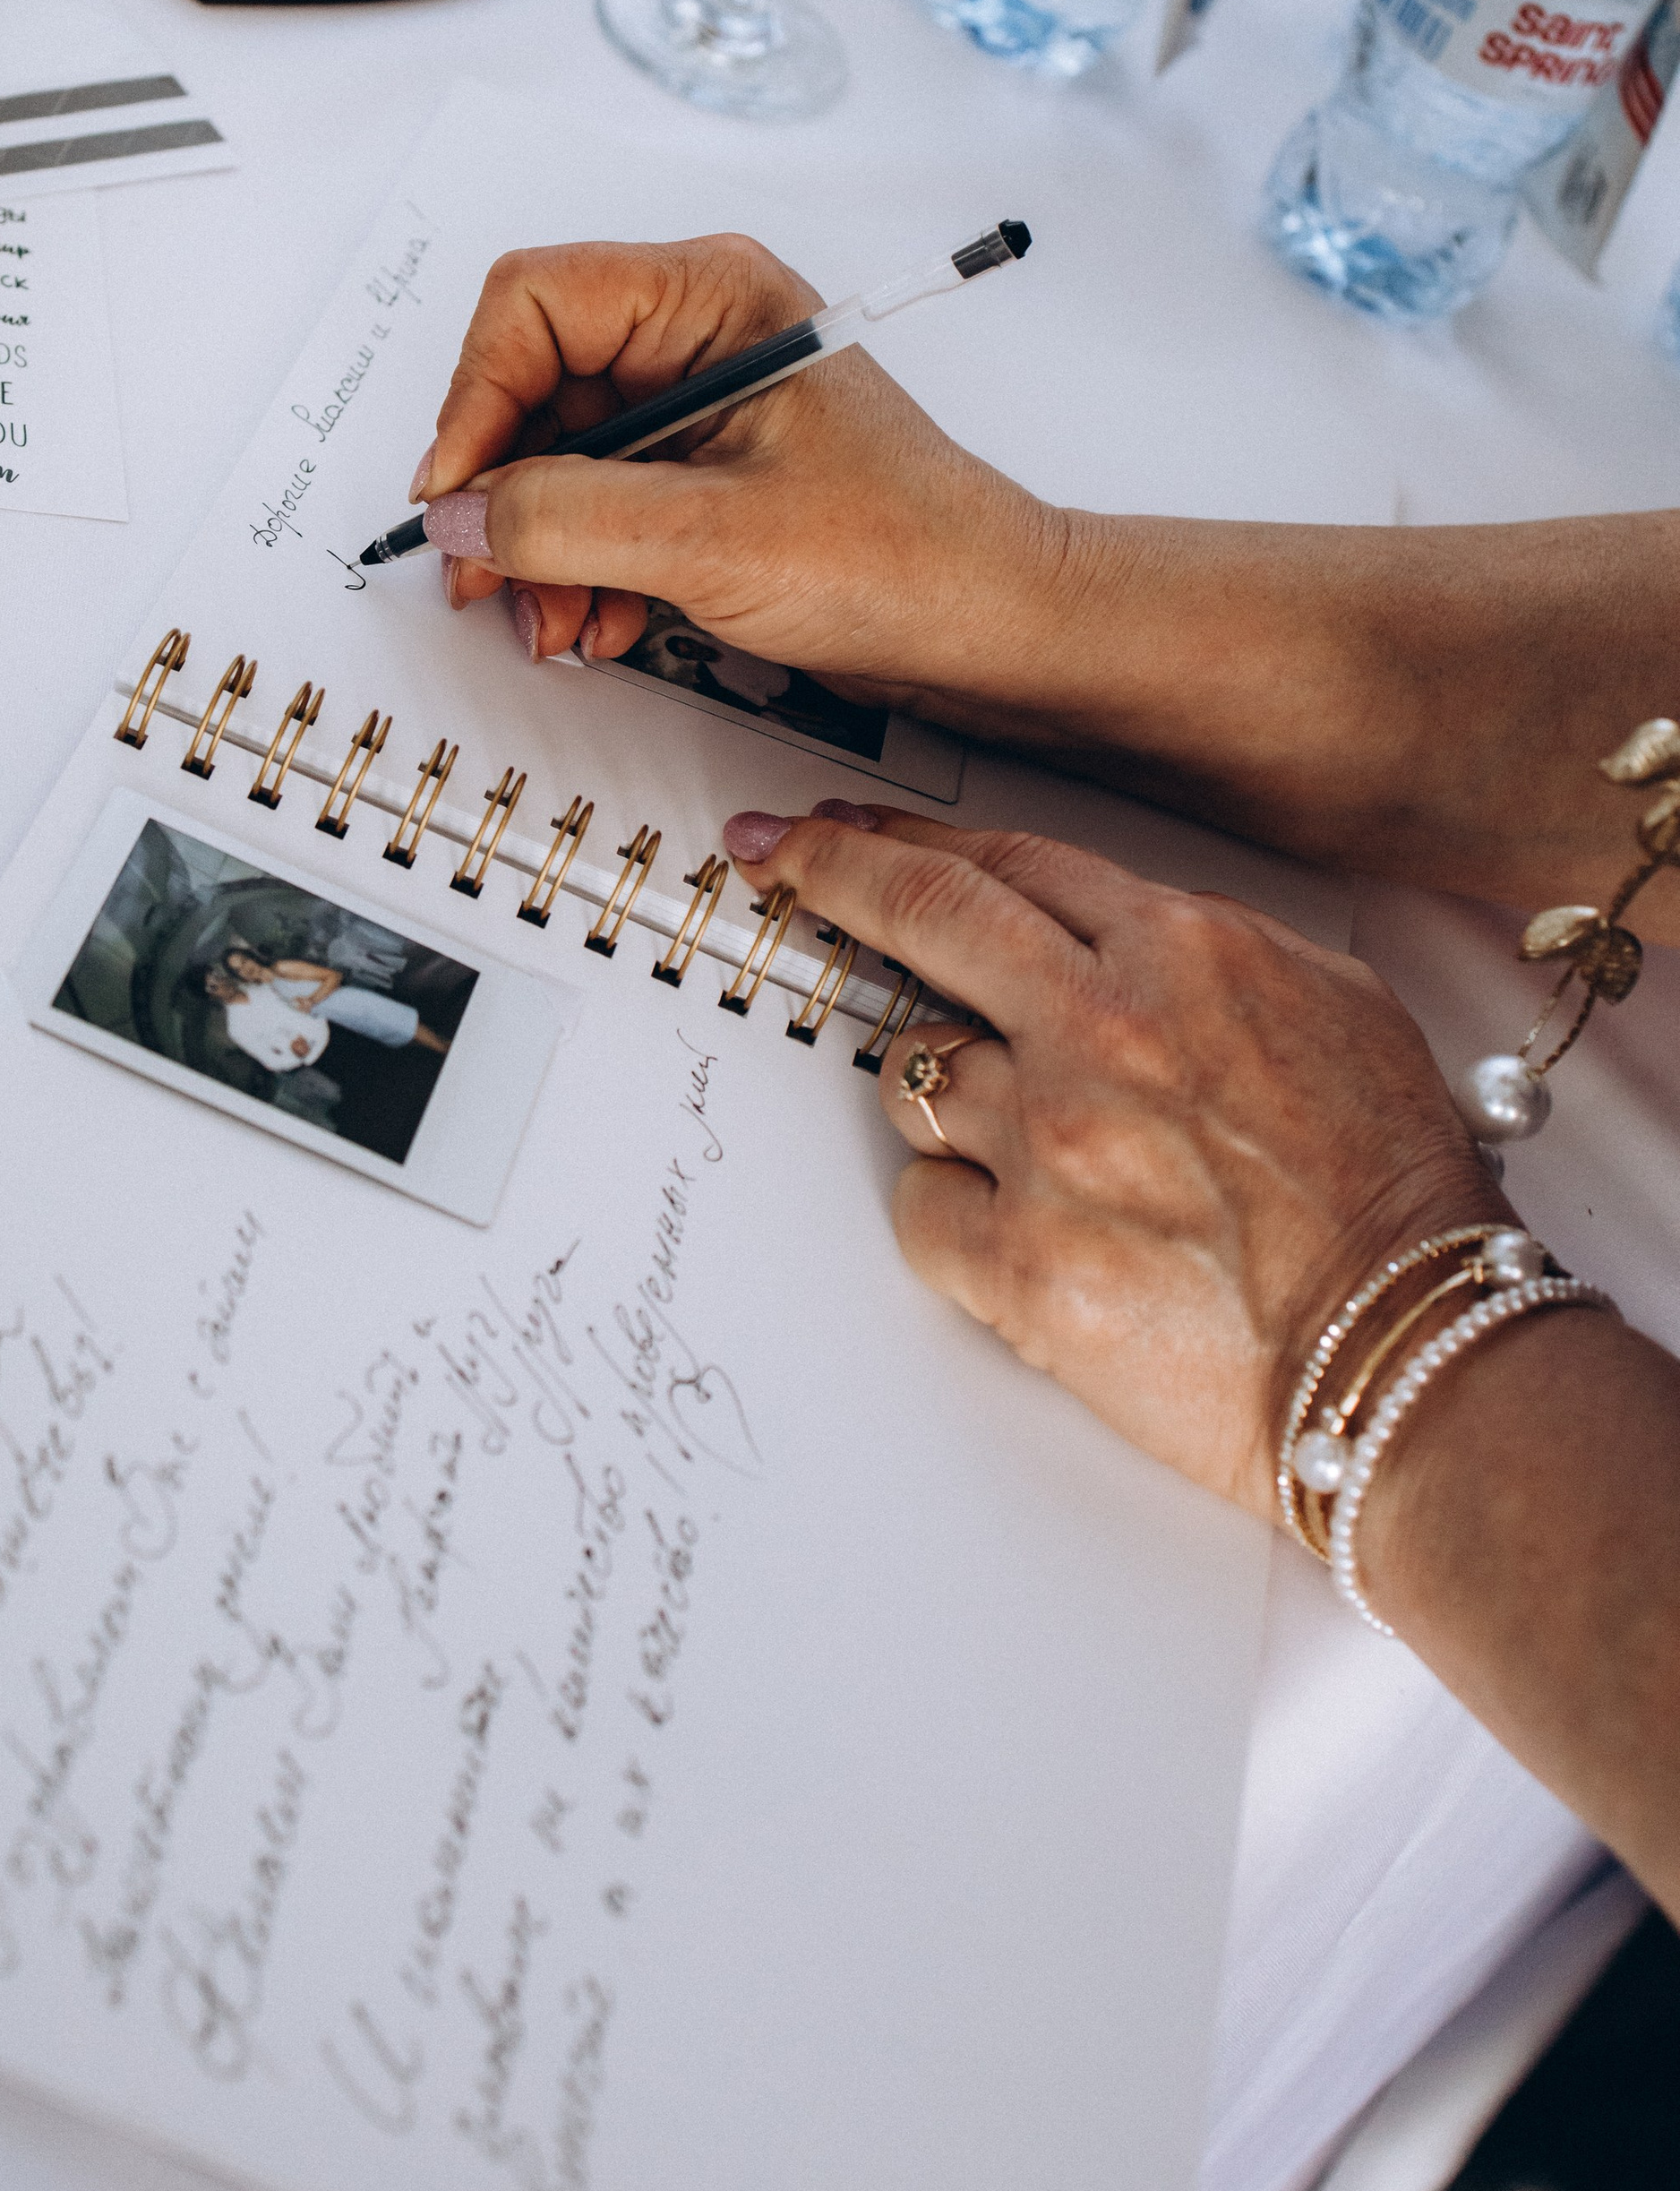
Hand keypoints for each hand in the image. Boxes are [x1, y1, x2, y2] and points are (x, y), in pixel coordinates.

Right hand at [418, 236, 1068, 689]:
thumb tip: (461, 517)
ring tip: (554, 622)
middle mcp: (696, 334)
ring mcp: (697, 404)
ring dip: (537, 548)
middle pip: (532, 385)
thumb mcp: (712, 539)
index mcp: (711, 296)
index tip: (458, 495)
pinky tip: (599, 622)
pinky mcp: (700, 472)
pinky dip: (579, 567)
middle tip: (484, 580)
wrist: (992, 629)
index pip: (533, 303)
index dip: (476, 397)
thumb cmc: (904, 557)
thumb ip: (567, 521)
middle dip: (503, 495)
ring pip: (554, 457)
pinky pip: (595, 503)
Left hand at [722, 803, 1503, 1513]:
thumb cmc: (1393, 1198)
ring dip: (945, 1093)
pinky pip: (920, 1206)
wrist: (1412, 1356)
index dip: (913, 841)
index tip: (850, 833)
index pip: (1010, 863)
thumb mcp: (1338, 1011)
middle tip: (777, 858)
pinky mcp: (1021, 1265)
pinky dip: (952, 1212)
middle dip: (832, 871)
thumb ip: (1212, 957)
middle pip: (924, 912)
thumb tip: (1119, 940)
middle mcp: (1102, 1032)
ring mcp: (1051, 1147)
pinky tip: (1022, 1232)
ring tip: (1035, 1149)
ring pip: (913, 1073)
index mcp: (1183, 955)